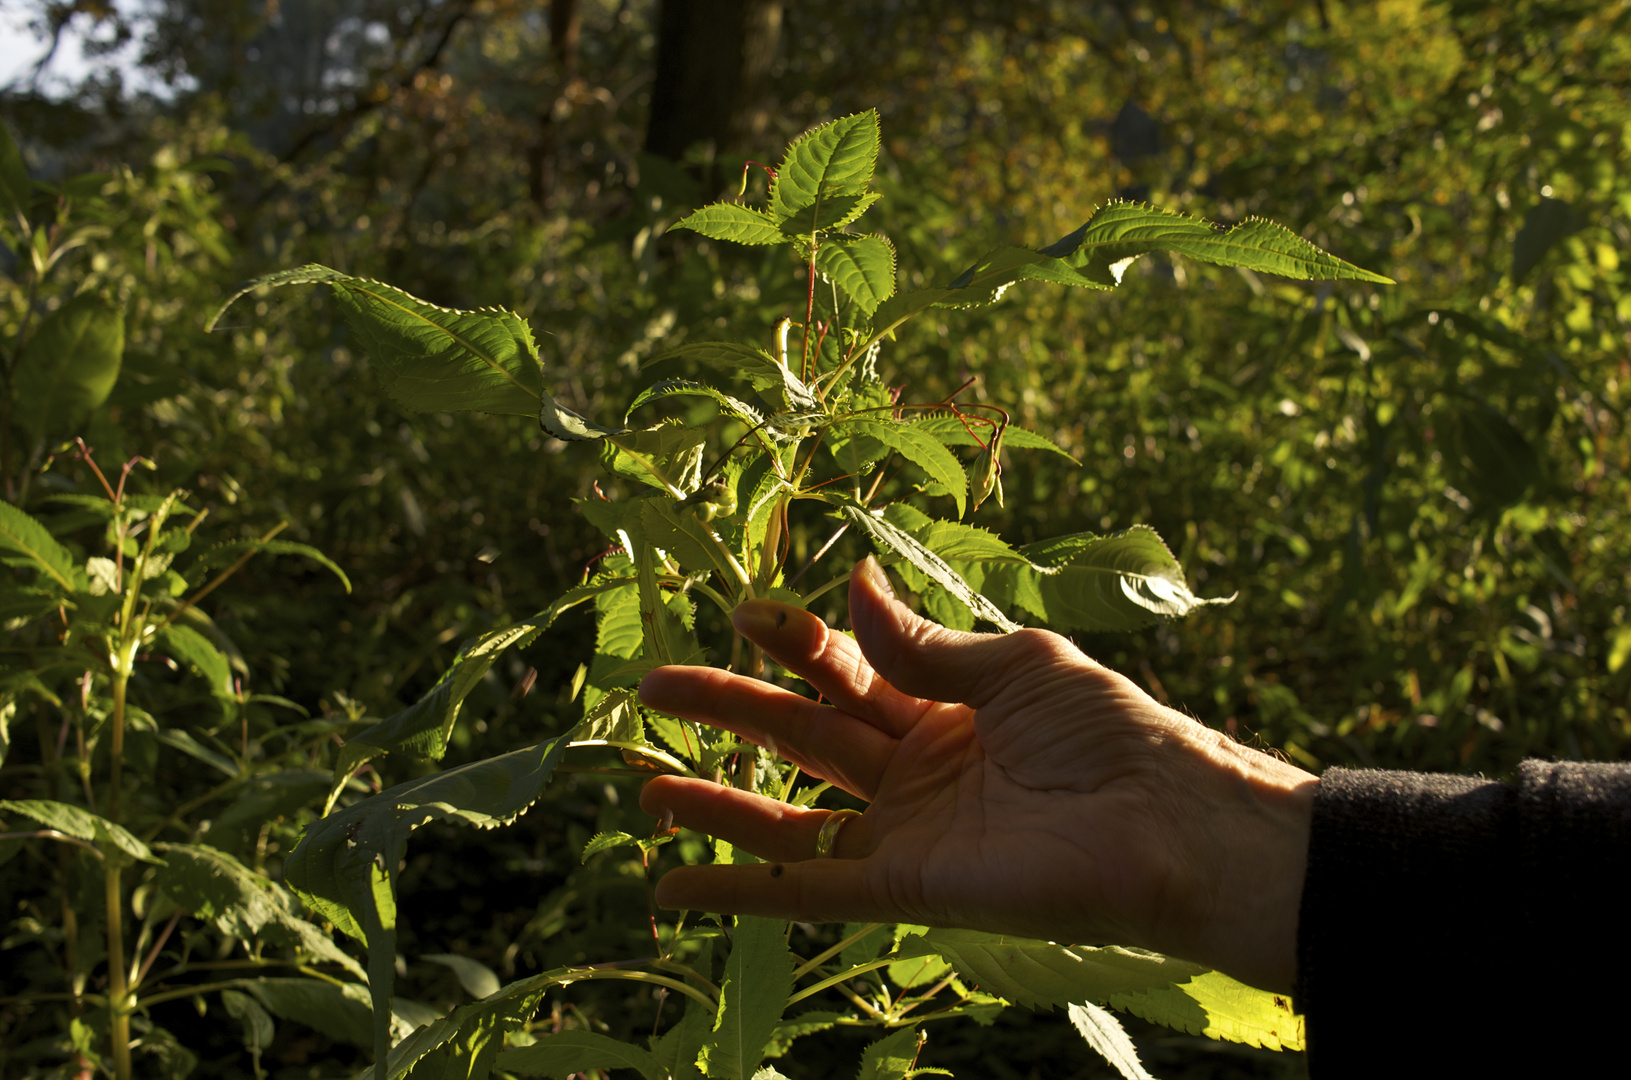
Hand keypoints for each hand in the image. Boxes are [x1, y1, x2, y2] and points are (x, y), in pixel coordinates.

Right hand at [638, 557, 1315, 992]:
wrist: (1165, 823)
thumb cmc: (1111, 733)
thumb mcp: (1016, 666)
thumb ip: (926, 643)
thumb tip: (855, 581)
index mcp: (944, 707)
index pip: (846, 670)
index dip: (794, 642)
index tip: (742, 611)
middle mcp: (913, 770)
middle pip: (800, 735)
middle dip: (728, 710)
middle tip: (654, 683)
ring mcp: (903, 833)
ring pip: (786, 817)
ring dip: (715, 804)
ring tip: (642, 784)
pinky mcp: (903, 889)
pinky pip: (805, 892)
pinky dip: (737, 891)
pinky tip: (671, 884)